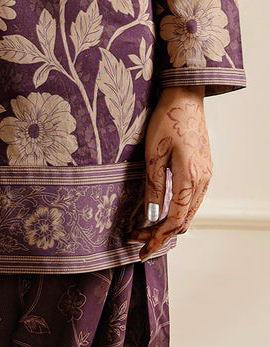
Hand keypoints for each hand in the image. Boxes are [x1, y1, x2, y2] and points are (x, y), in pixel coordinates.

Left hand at [130, 84, 210, 260]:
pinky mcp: (204, 169)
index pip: (176, 219)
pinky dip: (179, 211)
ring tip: (146, 229)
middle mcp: (203, 180)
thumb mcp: (153, 153)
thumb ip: (154, 186)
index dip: (159, 237)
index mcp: (191, 177)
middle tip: (139, 240)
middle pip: (185, 220)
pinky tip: (163, 211)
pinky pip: (193, 199)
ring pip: (190, 211)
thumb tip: (152, 215)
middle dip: (162, 234)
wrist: (185, 98)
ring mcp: (206, 175)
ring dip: (170, 223)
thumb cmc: (167, 120)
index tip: (143, 247)